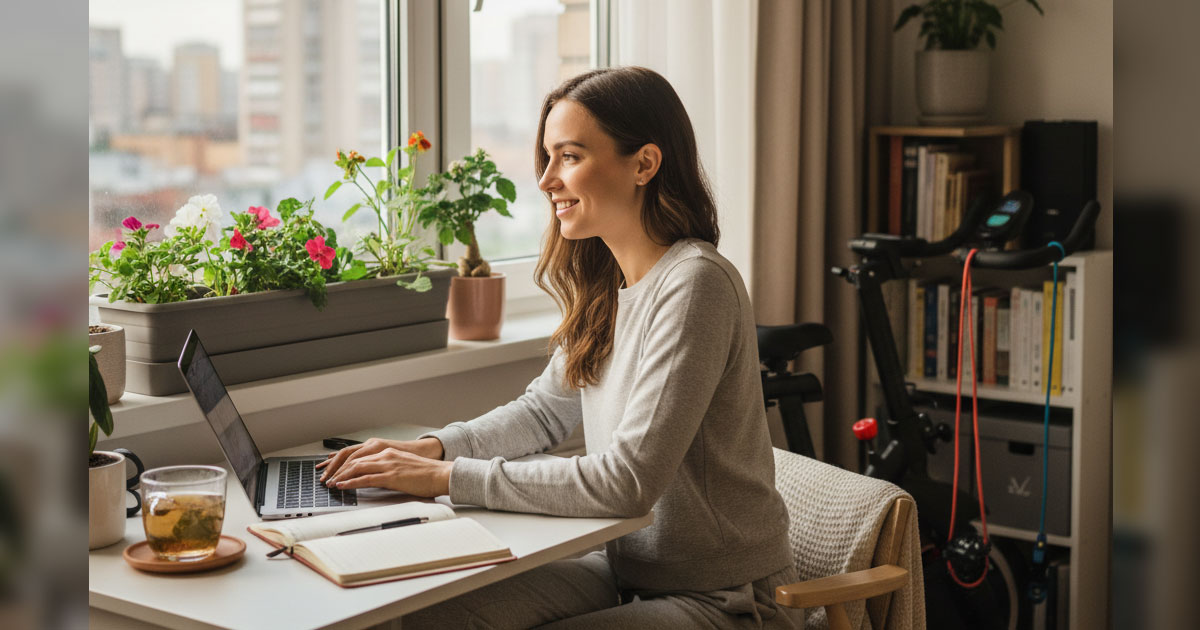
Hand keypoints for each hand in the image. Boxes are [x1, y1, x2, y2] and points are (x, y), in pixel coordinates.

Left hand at [316, 436, 442, 482]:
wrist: (441, 474)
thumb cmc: (427, 474)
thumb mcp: (404, 467)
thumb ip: (390, 469)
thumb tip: (377, 479)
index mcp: (388, 453)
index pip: (360, 456)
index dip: (344, 464)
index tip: (335, 471)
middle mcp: (385, 455)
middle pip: (354, 460)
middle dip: (338, 470)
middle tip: (327, 478)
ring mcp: (387, 465)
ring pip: (356, 468)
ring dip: (340, 476)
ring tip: (331, 484)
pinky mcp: (390, 476)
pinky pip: (365, 478)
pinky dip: (350, 482)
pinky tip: (342, 486)